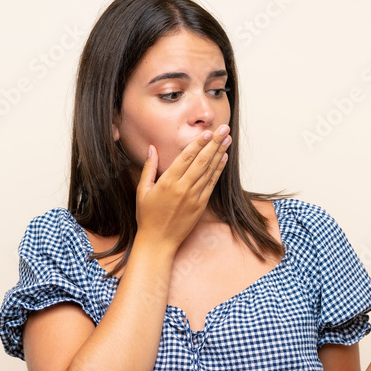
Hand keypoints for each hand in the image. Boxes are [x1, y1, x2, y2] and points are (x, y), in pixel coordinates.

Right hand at [134, 125, 231, 251]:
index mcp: (168, 182)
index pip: (187, 157)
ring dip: (220, 153)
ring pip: (210, 171)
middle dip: (215, 143)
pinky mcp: (201, 205)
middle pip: (202, 161)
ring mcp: (194, 197)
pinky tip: (224, 158)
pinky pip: (212, 184)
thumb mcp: (143, 190)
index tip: (208, 132)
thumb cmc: (147, 216)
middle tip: (224, 129)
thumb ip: (149, 168)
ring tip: (228, 139)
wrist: (159, 241)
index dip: (199, 143)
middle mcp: (183, 188)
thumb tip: (152, 148)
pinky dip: (219, 170)